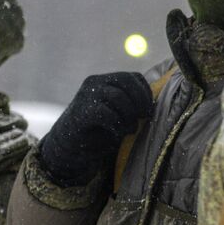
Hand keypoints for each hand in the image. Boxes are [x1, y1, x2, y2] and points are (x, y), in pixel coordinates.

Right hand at [38, 72, 153, 186]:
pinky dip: (118, 124)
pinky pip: (106, 113)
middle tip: (144, 117)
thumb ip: (132, 104)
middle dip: (140, 100)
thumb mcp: (119, 113)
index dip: (146, 92)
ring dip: (129, 114)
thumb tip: (152, 106)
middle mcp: (95, 82)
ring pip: (118, 96)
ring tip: (131, 128)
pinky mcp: (81, 111)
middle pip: (126, 82)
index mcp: (106, 80)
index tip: (149, 110)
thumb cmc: (100, 130)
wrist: (70, 147)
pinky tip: (119, 133)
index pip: (133, 77)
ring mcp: (86, 95)